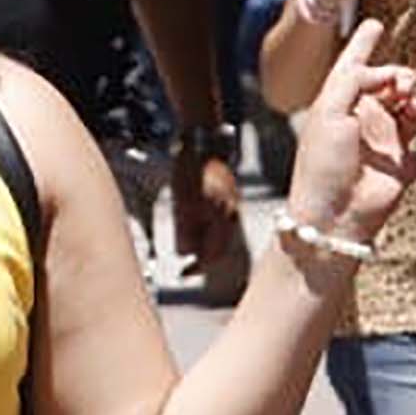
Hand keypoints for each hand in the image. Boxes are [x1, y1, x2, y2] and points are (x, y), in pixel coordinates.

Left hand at [170, 152, 249, 296]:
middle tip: (186, 266)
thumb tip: (186, 253)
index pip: (214, 253)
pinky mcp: (224, 193)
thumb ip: (186, 230)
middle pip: (219, 246)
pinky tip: (193, 225)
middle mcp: (231, 213)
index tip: (183, 273)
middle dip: (202, 257)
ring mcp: (229, 202)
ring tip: (187, 247)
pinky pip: (216, 220)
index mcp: (224, 218)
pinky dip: (205, 228)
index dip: (198, 266)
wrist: (202, 140)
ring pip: (218, 233)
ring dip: (203, 243)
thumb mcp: (184, 203)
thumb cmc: (192, 171)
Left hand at [283, 18, 415, 249]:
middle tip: (406, 85)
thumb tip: (386, 72)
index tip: (374, 23)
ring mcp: (387, 146)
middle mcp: (366, 121)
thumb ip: (355, 79)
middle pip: (395, 86)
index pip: (354, 67)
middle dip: (406, 76)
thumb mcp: (329, 109)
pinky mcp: (404, 170)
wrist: (332, 214)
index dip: (363, 44)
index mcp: (343, 104)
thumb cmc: (323, 161)